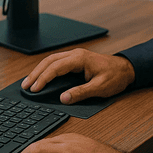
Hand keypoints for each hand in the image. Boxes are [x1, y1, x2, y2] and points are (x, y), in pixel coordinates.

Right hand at [21, 48, 135, 104]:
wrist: (126, 69)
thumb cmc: (115, 76)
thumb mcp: (100, 88)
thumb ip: (81, 93)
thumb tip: (64, 98)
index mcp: (80, 59)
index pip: (55, 67)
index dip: (43, 78)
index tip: (35, 89)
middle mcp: (75, 54)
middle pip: (49, 61)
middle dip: (36, 73)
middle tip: (25, 86)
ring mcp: (75, 56)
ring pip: (51, 60)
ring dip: (39, 70)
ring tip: (29, 82)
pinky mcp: (75, 60)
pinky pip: (56, 62)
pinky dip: (46, 69)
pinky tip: (41, 76)